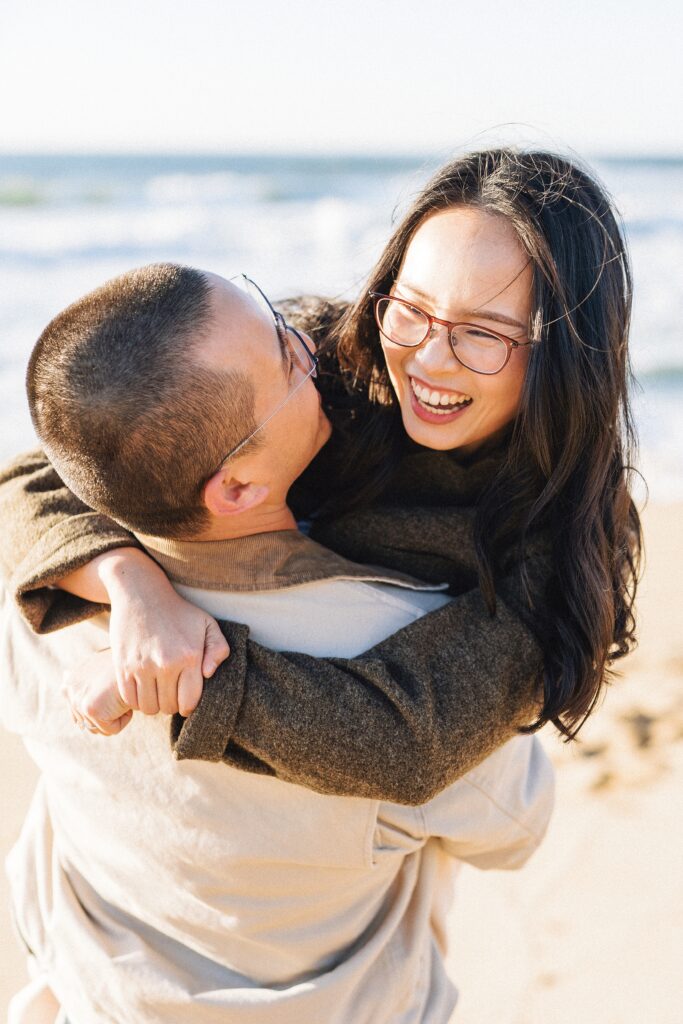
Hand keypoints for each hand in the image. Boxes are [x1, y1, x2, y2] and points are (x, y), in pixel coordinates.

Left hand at [62, 649, 132, 735]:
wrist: (138, 661)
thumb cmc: (126, 665)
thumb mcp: (101, 669)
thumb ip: (89, 683)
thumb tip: (82, 701)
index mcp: (69, 679)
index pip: (80, 714)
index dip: (103, 708)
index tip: (112, 693)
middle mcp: (68, 689)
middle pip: (89, 723)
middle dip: (109, 713)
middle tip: (119, 693)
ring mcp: (77, 699)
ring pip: (101, 728)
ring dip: (117, 716)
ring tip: (121, 694)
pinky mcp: (91, 709)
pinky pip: (113, 729)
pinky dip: (125, 718)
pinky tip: (125, 699)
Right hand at [104, 556, 229, 717]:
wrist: (142, 594)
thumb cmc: (178, 612)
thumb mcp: (207, 624)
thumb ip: (219, 649)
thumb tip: (208, 674)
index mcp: (189, 656)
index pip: (189, 701)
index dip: (188, 706)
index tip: (185, 698)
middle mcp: (166, 664)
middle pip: (168, 707)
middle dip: (171, 704)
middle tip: (170, 693)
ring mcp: (142, 666)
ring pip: (148, 707)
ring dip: (153, 704)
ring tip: (157, 691)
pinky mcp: (122, 666)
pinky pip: (129, 699)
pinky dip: (136, 700)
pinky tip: (142, 688)